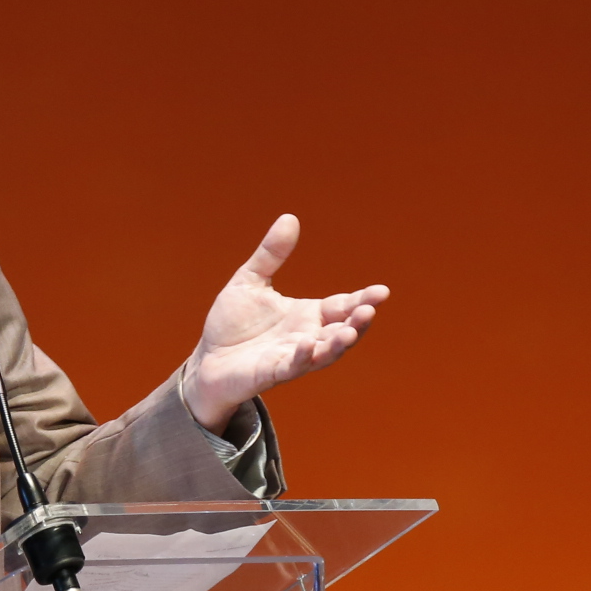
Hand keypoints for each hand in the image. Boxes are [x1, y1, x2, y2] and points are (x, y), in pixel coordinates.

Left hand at [179, 215, 387, 432]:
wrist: (208, 359)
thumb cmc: (232, 324)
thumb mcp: (250, 281)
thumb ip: (270, 254)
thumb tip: (290, 217)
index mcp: (308, 315)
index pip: (342, 306)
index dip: (362, 299)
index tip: (382, 291)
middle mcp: (307, 337)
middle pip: (341, 330)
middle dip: (357, 322)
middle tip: (370, 310)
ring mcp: (292, 357)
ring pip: (324, 353)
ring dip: (339, 344)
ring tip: (350, 331)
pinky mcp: (271, 373)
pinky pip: (292, 367)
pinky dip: (303, 358)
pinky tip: (308, 345)